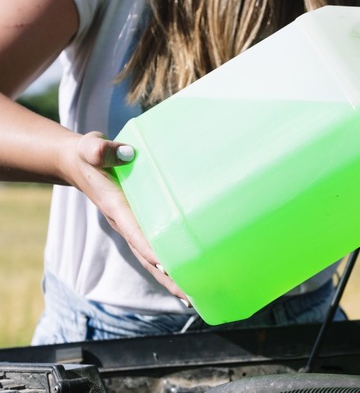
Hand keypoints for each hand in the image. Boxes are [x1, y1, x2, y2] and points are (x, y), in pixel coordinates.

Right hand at [64, 131, 189, 304]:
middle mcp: (125, 223)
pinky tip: (187, 275)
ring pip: (152, 258)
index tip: (166, 266)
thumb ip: (101, 150)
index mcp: (116, 207)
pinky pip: (155, 247)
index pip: (134, 231)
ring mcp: (132, 226)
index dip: (149, 248)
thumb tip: (126, 153)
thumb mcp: (91, 148)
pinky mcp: (140, 223)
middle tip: (189, 296)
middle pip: (147, 256)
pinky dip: (169, 263)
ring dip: (170, 277)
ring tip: (194, 297)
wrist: (79, 163)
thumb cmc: (89, 155)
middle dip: (166, 277)